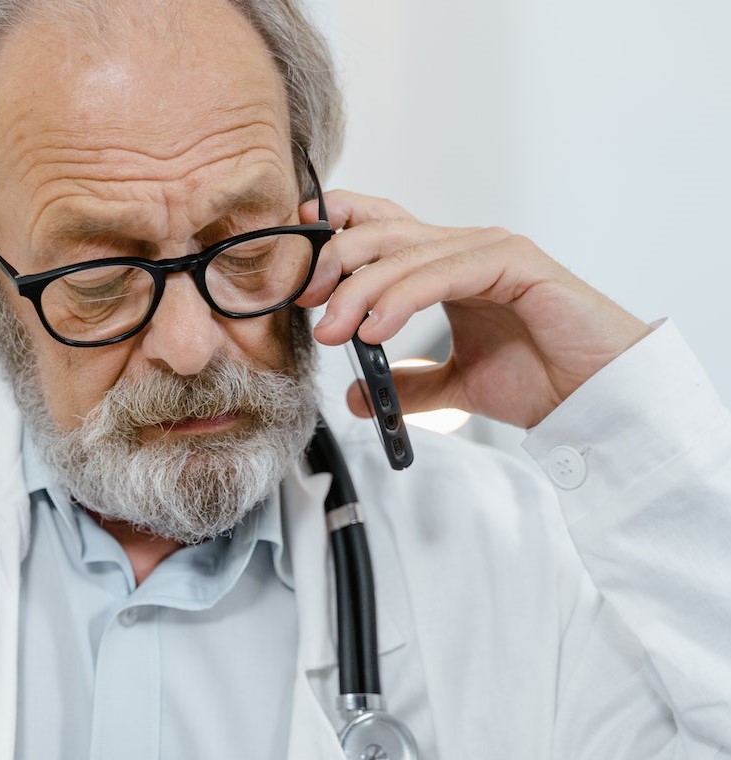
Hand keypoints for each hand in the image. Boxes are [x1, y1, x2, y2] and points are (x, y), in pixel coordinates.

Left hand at [297, 191, 652, 428]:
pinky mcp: (515, 263)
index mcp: (446, 265)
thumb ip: (408, 384)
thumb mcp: (455, 385)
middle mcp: (464, 247)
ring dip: (360, 289)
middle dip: (333, 262)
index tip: (295, 264)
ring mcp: (490, 249)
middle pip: (380, 231)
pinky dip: (402, 297)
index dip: (333, 232)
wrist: (597, 398)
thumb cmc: (540, 379)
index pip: (379, 228)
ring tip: (334, 331)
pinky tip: (376, 329)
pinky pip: (443, 271)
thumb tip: (356, 395)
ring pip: (405, 251)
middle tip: (306, 304)